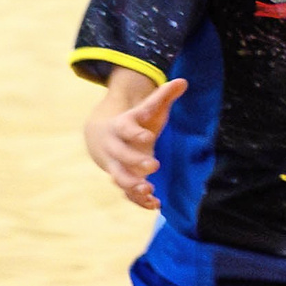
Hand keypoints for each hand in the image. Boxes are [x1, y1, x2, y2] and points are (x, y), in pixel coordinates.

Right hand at [85, 77, 187, 209]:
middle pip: (120, 155)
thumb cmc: (133, 122)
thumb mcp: (146, 108)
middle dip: (134, 161)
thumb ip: (162, 96)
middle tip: (153, 165)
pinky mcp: (122, 179)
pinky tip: (155, 204)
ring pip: (119, 176)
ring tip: (149, 189)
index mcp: (121, 127)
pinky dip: (138, 200)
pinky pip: (126, 192)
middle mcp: (116, 148)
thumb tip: (183, 81)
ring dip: (132, 184)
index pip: (125, 128)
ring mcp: (116, 165)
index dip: (134, 132)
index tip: (147, 136)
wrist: (102, 136)